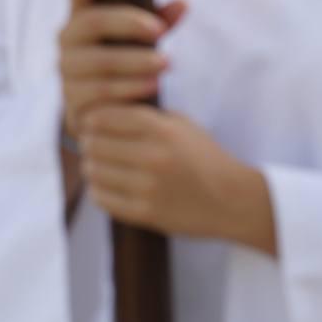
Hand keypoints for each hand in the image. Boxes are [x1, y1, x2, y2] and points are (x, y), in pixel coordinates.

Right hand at [58, 0, 185, 139]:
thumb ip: (158, 19)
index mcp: (81, 12)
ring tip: (166, 64)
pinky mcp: (71, 98)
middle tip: (160, 32)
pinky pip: (99, 91)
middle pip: (91, 21)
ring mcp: (66, 68)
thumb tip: (182, 3)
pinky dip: (129, 88)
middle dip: (128, 24)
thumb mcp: (140, 37)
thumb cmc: (124, 58)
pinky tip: (152, 87)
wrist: (102, 108)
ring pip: (98, 60)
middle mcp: (67, 36)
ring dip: (134, 61)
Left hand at [81, 105, 276, 254]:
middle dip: (87, 143)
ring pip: (94, 171)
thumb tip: (100, 109)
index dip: (91, 120)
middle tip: (88, 145)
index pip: (104, 117)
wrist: (234, 201)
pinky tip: (104, 185)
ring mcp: (149, 187)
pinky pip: (102, 198)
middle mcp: (153, 157)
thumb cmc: (203, 157)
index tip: (90, 124)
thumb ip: (145, 114)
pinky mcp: (146, 213)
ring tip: (95, 164)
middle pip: (93, 144)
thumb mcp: (181, 125)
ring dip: (90, 166)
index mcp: (161, 130)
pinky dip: (97, 190)